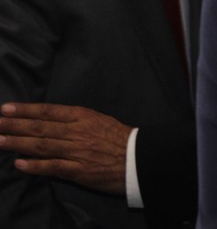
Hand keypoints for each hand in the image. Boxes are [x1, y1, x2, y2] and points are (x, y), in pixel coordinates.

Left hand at [0, 102, 130, 194]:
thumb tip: (49, 121)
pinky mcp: (80, 170)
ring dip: (18, 143)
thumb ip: (76, 121)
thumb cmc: (120, 139)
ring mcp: (78, 151)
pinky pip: (54, 167)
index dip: (26, 110)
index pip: (49, 112)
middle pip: (41, 128)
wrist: (140, 158)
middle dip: (14, 125)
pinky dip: (35, 165)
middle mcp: (78, 132)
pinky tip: (19, 164)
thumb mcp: (99, 121)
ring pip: (43, 145)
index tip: (5, 108)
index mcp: (84, 117)